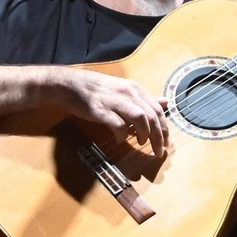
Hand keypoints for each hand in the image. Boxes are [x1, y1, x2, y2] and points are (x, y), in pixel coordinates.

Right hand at [53, 68, 171, 157]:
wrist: (70, 85)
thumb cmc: (97, 89)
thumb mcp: (124, 90)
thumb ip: (145, 99)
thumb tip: (166, 103)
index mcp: (135, 89)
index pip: (157, 110)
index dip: (165, 128)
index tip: (166, 143)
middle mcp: (128, 93)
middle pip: (152, 116)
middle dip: (159, 136)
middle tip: (159, 152)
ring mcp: (114, 101)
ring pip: (140, 117)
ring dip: (145, 134)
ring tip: (142, 143)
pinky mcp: (100, 110)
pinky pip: (118, 124)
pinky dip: (122, 134)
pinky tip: (119, 139)